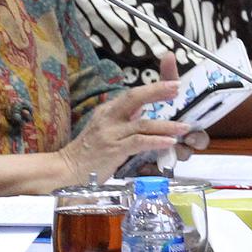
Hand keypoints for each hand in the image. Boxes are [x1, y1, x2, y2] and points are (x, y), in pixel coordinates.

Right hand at [60, 54, 188, 181]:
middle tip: (177, 88)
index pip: (133, 94)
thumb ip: (124, 120)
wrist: (67, 168)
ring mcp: (110, 133)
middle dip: (157, 91)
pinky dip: (155, 141)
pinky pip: (138, 142)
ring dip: (165, 125)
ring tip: (184, 127)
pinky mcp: (113, 150)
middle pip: (134, 98)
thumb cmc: (89, 151)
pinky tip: (169, 142)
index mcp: (108, 110)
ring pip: (141, 124)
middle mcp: (108, 117)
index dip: (153, 87)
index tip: (172, 83)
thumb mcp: (106, 129)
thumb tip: (142, 110)